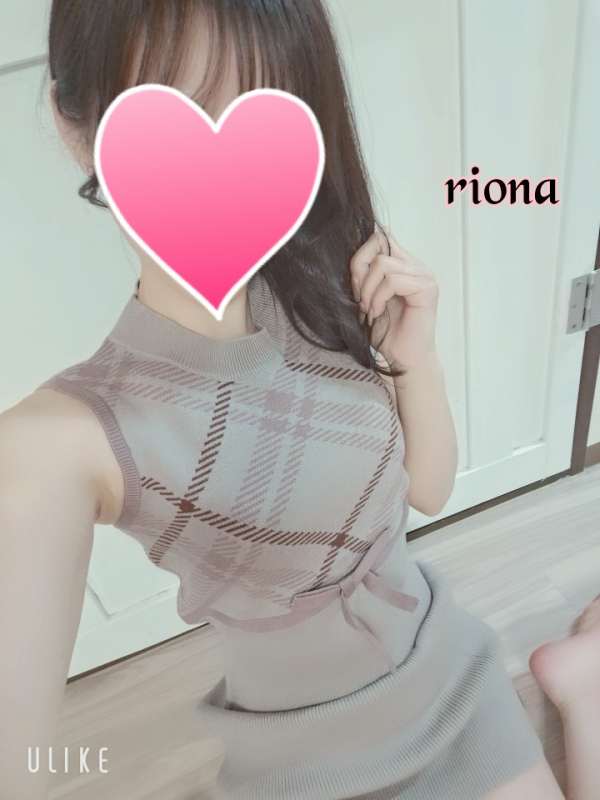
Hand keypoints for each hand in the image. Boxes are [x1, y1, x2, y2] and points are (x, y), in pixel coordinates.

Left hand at [349, 227, 439, 369]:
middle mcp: (415, 266)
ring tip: (369, 310)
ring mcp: (423, 276)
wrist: (403, 360)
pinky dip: (378, 297)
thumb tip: (354, 258)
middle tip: (359, 298)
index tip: (355, 285)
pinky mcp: (426, 289)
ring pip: (382, 263)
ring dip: (367, 289)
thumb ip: (364, 276)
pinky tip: (377, 313)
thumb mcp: (367, 298)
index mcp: (402, 265)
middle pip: (378, 243)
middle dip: (359, 270)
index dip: (360, 255)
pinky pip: (393, 280)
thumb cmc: (387, 334)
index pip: (380, 237)